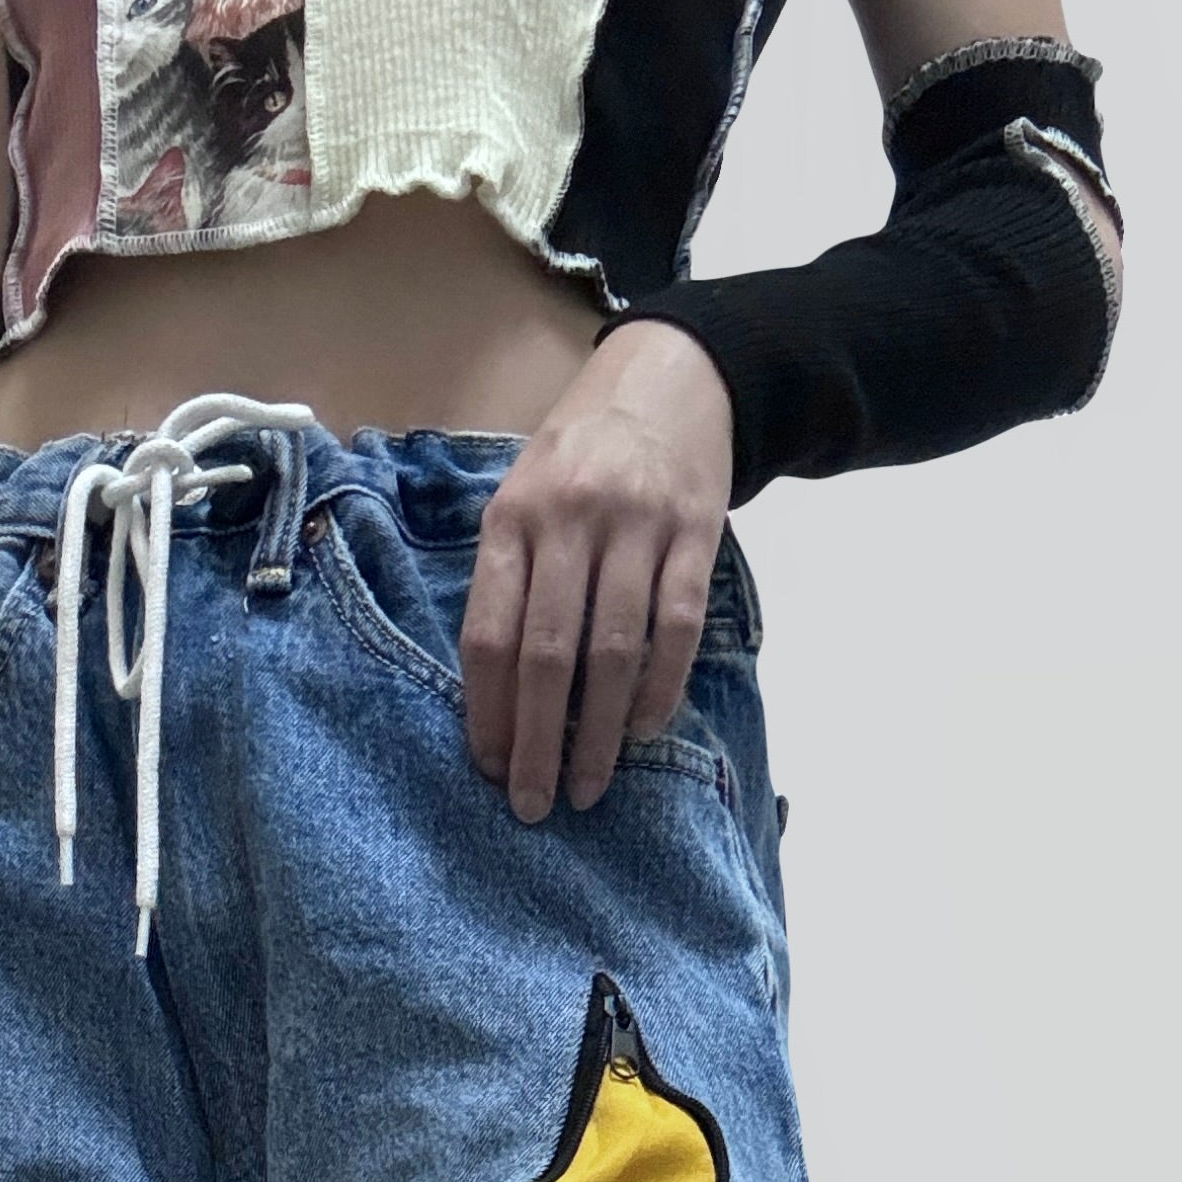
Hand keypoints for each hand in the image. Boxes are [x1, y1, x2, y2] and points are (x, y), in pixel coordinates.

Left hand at [461, 321, 735, 821]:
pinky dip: (659, 687)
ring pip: (613, 650)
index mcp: (512, 517)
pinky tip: (643, 730)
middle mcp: (570, 519)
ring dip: (599, 732)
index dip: (487, 710)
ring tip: (589, 786)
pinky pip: (677, 627)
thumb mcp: (523, 495)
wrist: (671, 378)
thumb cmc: (580, 457)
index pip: (489, 632)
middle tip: (534, 804)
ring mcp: (637, 525)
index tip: (488, 768)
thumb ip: (509, 577)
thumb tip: (496, 694)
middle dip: (537, 741)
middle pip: (547, 653)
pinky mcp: (695, 532)